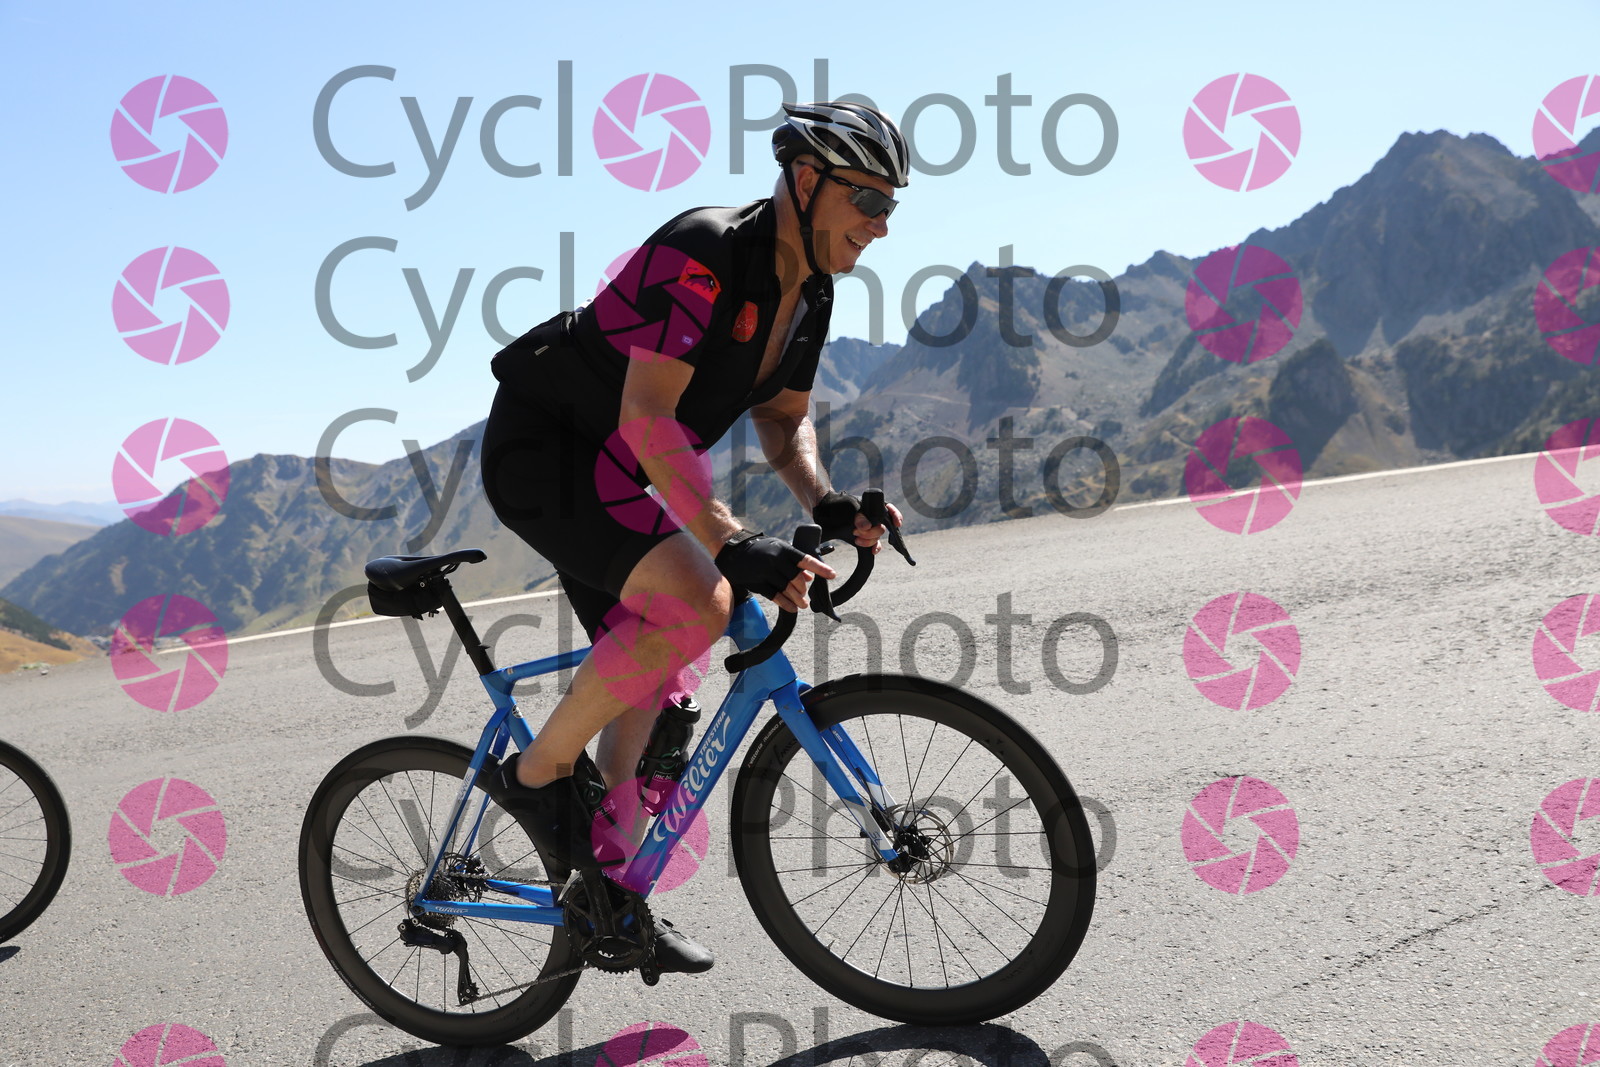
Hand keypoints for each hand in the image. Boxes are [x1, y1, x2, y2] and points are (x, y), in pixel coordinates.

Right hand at [715, 532, 836, 611]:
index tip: (833, 575)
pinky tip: (792, 608)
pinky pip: (775, 596)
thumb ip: (794, 562)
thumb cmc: (761, 549)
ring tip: (803, 605)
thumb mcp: (778, 549)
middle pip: (797, 579)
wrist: (734, 551)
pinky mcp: (757, 582)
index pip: (806, 560)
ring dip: (798, 599)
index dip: (820, 568)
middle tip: (805, 596)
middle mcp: (776, 560)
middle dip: (803, 590)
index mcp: (784, 549)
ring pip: (787, 589)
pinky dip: (785, 603)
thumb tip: (809, 577)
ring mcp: (765, 571)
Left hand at [852, 501, 903, 554]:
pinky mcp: (872, 539)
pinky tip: (873, 551)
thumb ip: (860, 519)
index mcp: (877, 509)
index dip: (896, 516)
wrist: (842, 520)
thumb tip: (867, 527)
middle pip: (882, 529)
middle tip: (856, 532)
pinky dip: (876, 548)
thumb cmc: (850, 512)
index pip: (891, 510)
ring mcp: (875, 530)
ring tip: (857, 539)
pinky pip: (878, 545)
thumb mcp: (854, 513)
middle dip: (871, 533)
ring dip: (868, 541)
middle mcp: (878, 520)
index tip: (897, 524)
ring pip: (877, 537)